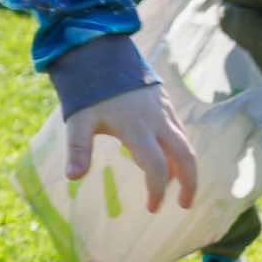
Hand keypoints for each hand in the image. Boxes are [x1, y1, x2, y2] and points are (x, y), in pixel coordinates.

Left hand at [62, 85, 197, 214]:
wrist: (102, 54)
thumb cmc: (90, 90)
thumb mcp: (79, 120)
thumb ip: (78, 149)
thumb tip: (72, 177)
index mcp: (136, 128)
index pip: (156, 166)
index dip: (156, 190)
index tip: (152, 208)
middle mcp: (157, 121)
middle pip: (186, 156)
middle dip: (189, 183)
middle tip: (184, 204)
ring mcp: (164, 112)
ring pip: (184, 144)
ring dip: (183, 168)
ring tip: (170, 187)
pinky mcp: (165, 105)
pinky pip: (178, 133)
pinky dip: (177, 151)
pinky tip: (163, 160)